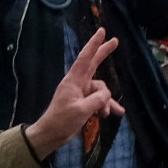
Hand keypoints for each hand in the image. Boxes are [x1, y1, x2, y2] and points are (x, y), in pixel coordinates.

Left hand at [24, 30, 125, 160]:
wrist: (51, 135)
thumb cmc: (62, 120)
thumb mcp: (82, 110)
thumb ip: (97, 100)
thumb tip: (108, 94)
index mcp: (73, 81)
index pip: (85, 58)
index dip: (94, 44)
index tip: (102, 31)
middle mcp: (78, 83)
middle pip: (94, 64)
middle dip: (104, 53)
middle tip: (116, 41)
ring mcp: (81, 93)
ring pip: (100, 91)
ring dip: (106, 102)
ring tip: (108, 114)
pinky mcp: (84, 103)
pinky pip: (99, 101)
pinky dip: (106, 107)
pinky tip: (116, 113)